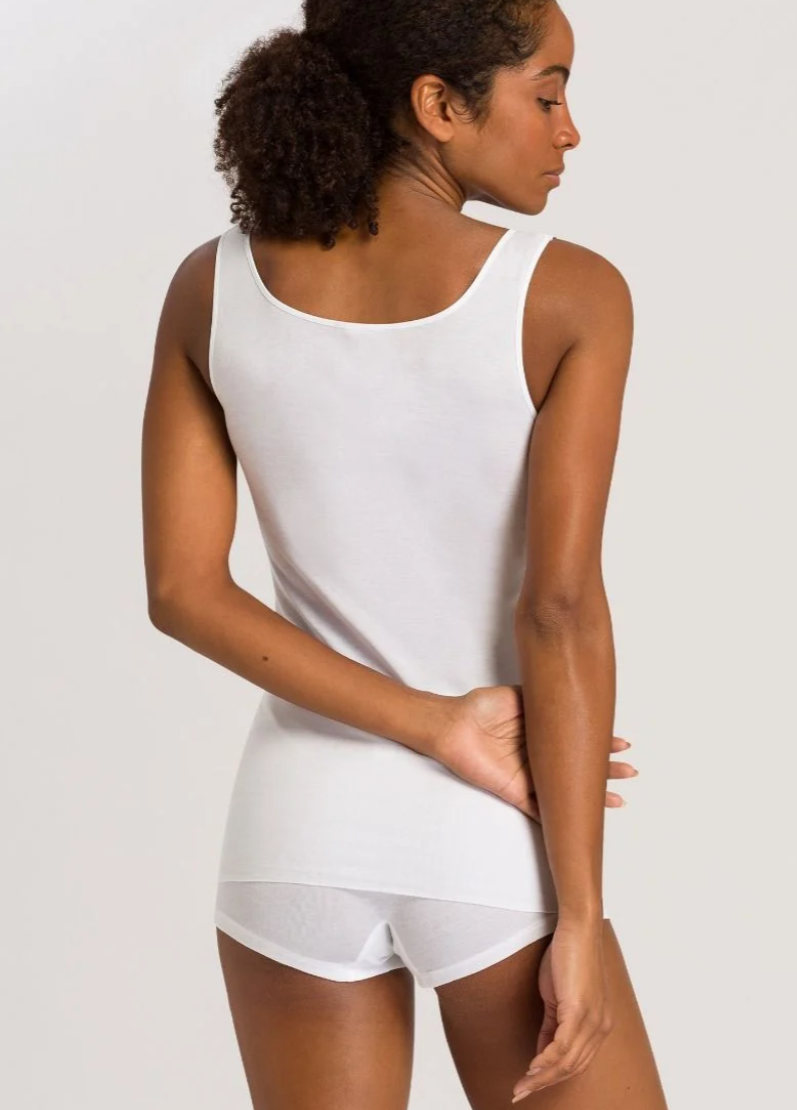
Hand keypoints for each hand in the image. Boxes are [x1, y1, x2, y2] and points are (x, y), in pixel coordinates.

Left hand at [435, 685, 636, 819]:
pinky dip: (560, 815)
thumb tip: (571, 699)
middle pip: (577, 768)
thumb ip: (543, 700)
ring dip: (590, 795)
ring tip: (616, 799)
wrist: (454, 724)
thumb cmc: (481, 707)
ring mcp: (528, 776)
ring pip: (565, 790)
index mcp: (540, 735)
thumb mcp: (520, 696)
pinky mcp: (514, 792)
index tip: (622, 744)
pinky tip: (579, 818)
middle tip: (630, 772)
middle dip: (605, 771)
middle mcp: (538, 757)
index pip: (575, 742)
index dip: (600, 744)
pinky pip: (540, 808)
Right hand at [512, 920, 612, 1101]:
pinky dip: (545, 1060)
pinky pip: (562, 1046)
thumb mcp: (559, 996)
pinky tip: (531, 1068)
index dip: (553, 1076)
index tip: (531, 1083)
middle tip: (520, 1092)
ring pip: (567, 1062)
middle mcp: (601, 1027)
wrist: (578, 928)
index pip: (577, 1062)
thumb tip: (542, 1051)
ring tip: (521, 1085)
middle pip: (572, 1068)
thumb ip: (553, 1024)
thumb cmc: (569, 955)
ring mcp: (593, 1020)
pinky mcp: (580, 1010)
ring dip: (541, 1077)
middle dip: (544, 1083)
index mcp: (599, 1024)